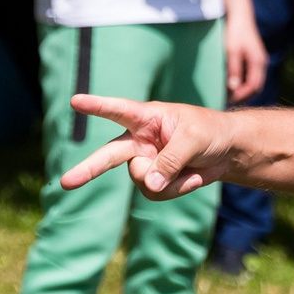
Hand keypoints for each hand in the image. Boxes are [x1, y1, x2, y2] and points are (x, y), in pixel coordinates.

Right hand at [58, 94, 233, 198]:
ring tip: (189, 168)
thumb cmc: (210, 132)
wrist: (228, 152)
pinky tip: (192, 178)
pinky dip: (177, 189)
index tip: (76, 100)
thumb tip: (148, 185)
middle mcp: (139, 139)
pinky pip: (156, 192)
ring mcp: (145, 161)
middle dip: (88, 170)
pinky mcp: (154, 180)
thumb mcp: (194, 140)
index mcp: (147, 117)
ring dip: (168, 180)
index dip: (97, 106)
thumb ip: (170, 161)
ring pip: (141, 180)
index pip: (119, 110)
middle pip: (108, 156)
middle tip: (66, 183)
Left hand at [224, 8, 266, 102]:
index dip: (242, 95)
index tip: (228, 99)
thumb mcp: (232, 51)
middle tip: (228, 101)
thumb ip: (234, 69)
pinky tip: (232, 84)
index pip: (253, 86)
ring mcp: (259, 61)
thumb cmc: (235, 32)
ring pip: (254, 82)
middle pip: (256, 87)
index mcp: (258, 62)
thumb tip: (233, 87)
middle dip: (244, 96)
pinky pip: (251, 76)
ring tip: (229, 95)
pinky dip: (243, 83)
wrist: (240, 16)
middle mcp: (261, 63)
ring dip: (244, 90)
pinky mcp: (254, 58)